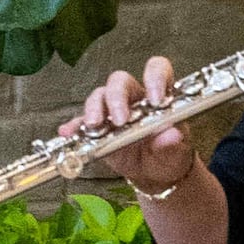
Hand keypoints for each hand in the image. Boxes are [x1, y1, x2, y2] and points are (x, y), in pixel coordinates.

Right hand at [69, 52, 215, 204]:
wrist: (154, 173)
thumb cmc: (168, 153)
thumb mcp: (176, 150)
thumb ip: (173, 142)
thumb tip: (173, 134)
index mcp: (157, 95)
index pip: (157, 70)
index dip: (155, 77)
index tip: (155, 99)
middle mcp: (133, 97)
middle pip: (120, 82)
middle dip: (117, 97)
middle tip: (120, 120)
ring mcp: (112, 110)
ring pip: (99, 96)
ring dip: (94, 108)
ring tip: (93, 125)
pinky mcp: (97, 128)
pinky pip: (81, 122)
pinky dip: (74, 126)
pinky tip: (68, 133)